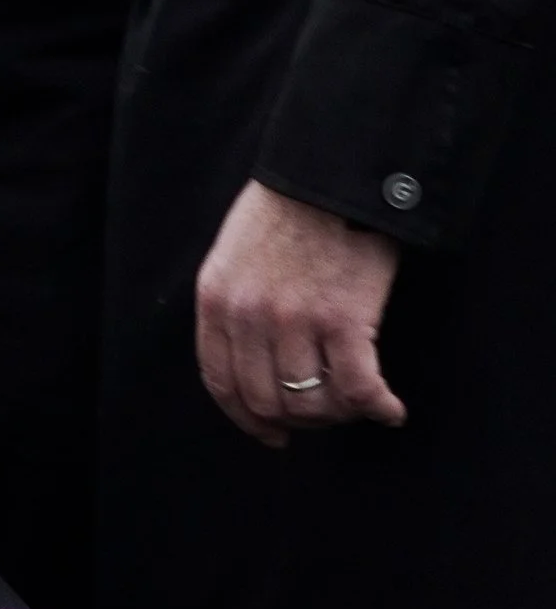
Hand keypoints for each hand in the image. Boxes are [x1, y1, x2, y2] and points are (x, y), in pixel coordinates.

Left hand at [196, 180, 405, 448]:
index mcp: (217, 299)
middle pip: (266, 402)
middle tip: (324, 412)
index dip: (246, 418)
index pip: (221, 382)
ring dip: (338, 413)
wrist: (328, 174)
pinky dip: (378, 407)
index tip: (271, 434)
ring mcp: (294, 321)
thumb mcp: (234, 254)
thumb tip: (252, 365)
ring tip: (357, 402)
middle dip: (297, 418)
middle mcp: (249, 317)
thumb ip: (235, 307)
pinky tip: (391, 409)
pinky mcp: (342, 320)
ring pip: (312, 403)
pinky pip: (358, 389)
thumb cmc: (286, 210)